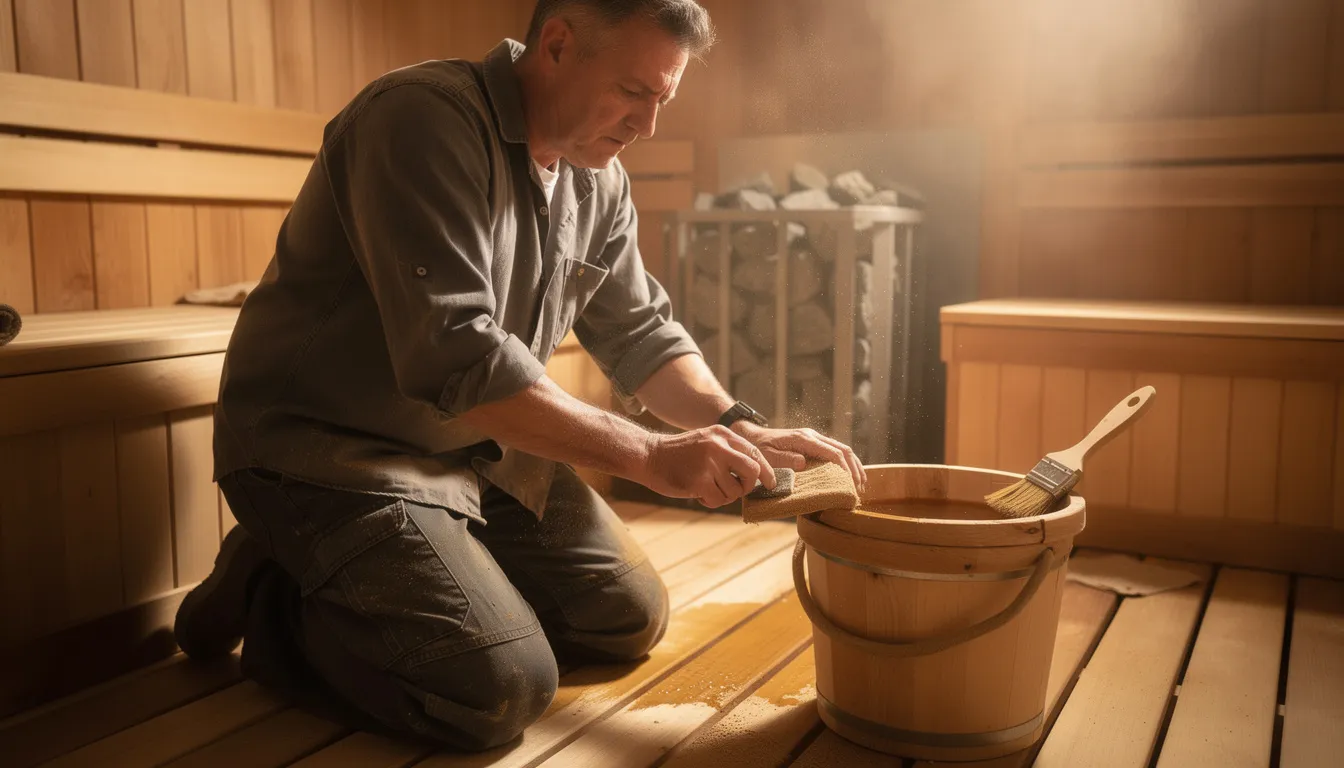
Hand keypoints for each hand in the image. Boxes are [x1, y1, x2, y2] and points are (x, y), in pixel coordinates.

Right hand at [639, 425, 775, 507]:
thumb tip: (758, 473)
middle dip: (750, 485)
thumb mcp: (707, 440)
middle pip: (752, 471)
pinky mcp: (699, 481)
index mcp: (722, 434)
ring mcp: (709, 464)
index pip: (754, 452)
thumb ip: (730, 451)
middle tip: (741, 490)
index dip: (766, 471)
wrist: (650, 456)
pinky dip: (712, 501)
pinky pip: (719, 500)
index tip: (771, 482)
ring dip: (726, 495)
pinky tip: (699, 493)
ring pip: (735, 490)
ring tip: (709, 488)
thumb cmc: (680, 453)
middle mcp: (718, 446)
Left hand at [729, 422, 866, 494]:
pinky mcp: (812, 443)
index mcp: (804, 439)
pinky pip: (835, 451)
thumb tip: (804, 463)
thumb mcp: (768, 456)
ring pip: (842, 449)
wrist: (752, 436)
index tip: (851, 483)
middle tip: (859, 487)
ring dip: (853, 465)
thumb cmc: (759, 448)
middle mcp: (812, 436)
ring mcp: (814, 438)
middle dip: (854, 468)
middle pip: (842, 450)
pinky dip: (846, 462)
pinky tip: (850, 474)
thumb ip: (785, 459)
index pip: (832, 453)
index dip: (844, 468)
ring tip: (860, 483)